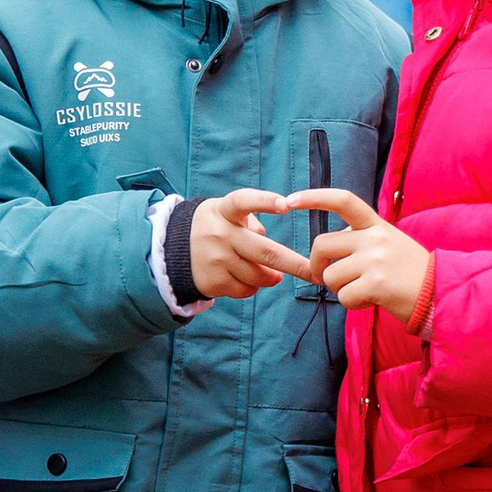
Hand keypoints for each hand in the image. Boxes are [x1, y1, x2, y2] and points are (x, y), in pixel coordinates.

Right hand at [189, 189, 313, 298]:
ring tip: (269, 272)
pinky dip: (253, 287)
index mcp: (225, 210)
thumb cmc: (217, 227)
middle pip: (266, 252)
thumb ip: (253, 222)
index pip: (245, 201)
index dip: (265, 202)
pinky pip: (246, 290)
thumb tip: (271, 256)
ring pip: (259, 276)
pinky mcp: (213, 281)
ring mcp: (215, 259)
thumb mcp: (228, 213)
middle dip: (295, 264)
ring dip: (271, 277)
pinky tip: (244, 277)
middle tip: (315, 273)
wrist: (176, 250)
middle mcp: (219, 233)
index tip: (285, 204)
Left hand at [291, 189, 433, 322]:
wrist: (441, 294)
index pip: (343, 200)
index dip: (314, 197)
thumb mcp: (390, 243)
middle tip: (323, 278)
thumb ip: (361, 240)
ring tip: (362, 291)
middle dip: (316, 265)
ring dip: (339, 289)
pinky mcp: (376, 284)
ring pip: (330, 275)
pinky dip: (352, 304)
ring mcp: (375, 260)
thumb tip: (327, 247)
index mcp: (377, 224)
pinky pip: (344, 296)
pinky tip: (371, 301)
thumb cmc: (410, 273)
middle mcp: (375, 237)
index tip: (290, 199)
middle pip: (322, 244)